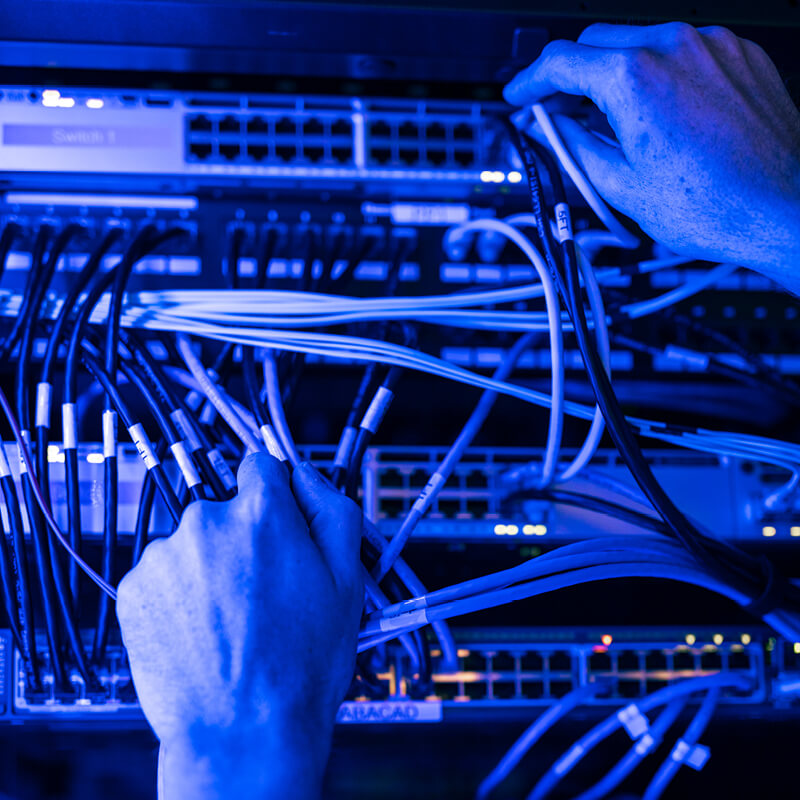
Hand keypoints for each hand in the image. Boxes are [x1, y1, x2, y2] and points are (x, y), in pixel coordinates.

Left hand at [116, 456, 363, 799]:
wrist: (243, 731)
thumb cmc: (299, 664)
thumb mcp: (347, 578)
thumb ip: (331, 508)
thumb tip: (304, 475)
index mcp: (261, 513)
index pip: (260, 466)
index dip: (274, 497)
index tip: (275, 524)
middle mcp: (206, 521)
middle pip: (225, 507)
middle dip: (242, 537)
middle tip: (262, 589)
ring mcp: (164, 555)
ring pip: (192, 542)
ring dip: (209, 566)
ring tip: (232, 617)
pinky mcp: (135, 588)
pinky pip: (162, 573)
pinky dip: (179, 593)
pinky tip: (203, 628)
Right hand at [504, 22, 799, 289]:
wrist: (783, 209)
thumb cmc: (715, 205)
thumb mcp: (620, 185)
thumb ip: (573, 147)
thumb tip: (550, 129)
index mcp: (635, 78)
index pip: (559, 61)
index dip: (529, 81)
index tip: (520, 96)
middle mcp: (675, 47)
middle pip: (596, 42)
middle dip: (568, 75)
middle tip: (555, 111)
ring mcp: (712, 46)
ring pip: (639, 42)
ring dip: (612, 73)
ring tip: (609, 121)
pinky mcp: (739, 56)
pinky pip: (682, 51)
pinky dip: (656, 73)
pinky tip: (655, 113)